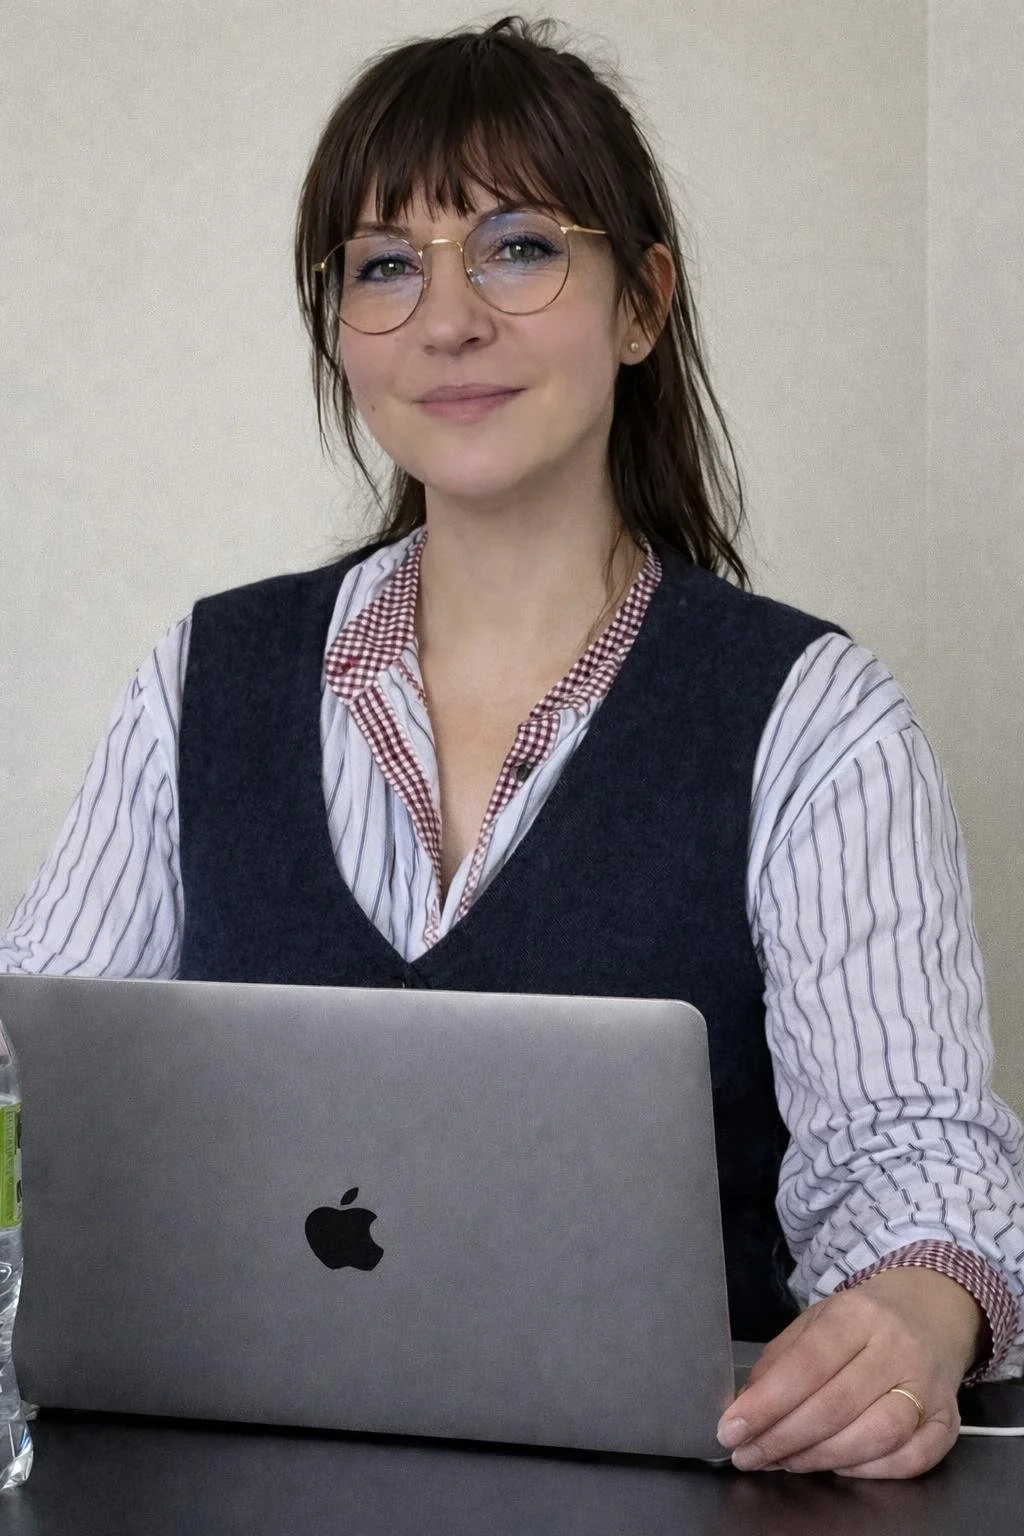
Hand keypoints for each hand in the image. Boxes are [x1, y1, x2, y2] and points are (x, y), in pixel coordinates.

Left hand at [716, 1268, 985, 1477]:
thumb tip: (742, 1408)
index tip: (731, 1430)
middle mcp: (897, 1348)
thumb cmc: (862, 1323)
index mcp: (857, 1314)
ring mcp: (928, 1387)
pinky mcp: (948, 1422)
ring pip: (876, 1435)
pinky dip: (867, 1471)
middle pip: (836, 1405)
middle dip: (783, 1439)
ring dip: (821, 1458)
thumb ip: (778, 1362)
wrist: (930, 1314)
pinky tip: (836, 1467)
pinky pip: (909, 1460)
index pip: (807, 1365)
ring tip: (786, 1462)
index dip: (766, 1404)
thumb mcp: (815, 1323)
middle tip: (749, 1456)